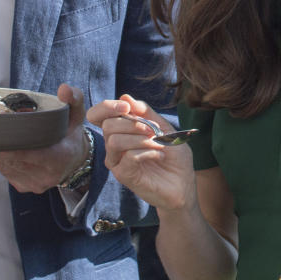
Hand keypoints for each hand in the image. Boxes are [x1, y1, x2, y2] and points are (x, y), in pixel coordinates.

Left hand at [0, 84, 87, 193]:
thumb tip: (63, 89)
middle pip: (10, 158)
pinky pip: (2, 170)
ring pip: (3, 165)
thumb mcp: (77, 114)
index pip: (26, 153)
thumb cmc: (71, 134)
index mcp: (60, 158)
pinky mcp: (23, 186)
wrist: (74, 161)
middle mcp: (45, 175)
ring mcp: (33, 183)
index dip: (6, 139)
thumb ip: (73, 98)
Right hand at [87, 95, 195, 211]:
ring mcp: (117, 161)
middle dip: (131, 123)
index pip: (98, 115)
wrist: (183, 184)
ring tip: (158, 144)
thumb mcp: (164, 127)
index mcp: (121, 130)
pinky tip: (159, 155)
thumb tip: (125, 97)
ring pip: (114, 140)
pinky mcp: (123, 175)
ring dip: (140, 138)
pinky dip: (147, 152)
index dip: (107, 107)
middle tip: (152, 130)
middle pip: (107, 125)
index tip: (126, 107)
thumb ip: (145, 113)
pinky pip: (128, 156)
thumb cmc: (173, 155)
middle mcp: (114, 145)